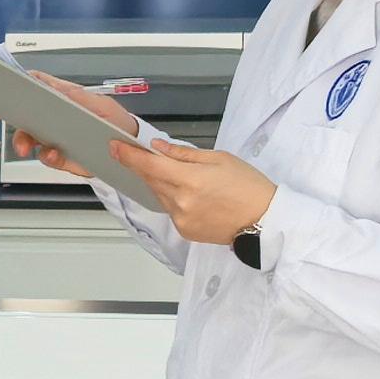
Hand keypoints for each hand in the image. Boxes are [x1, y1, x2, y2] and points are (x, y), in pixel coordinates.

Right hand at [0, 78, 144, 180]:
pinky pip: (46, 158)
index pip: (33, 88)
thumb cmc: (116, 122)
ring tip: (26, 146)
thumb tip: (50, 86)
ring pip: (28, 138)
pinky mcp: (61, 158)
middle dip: (3, 114)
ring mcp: (55, 139)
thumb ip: (76, 97)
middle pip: (22, 114)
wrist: (130, 151)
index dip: (12, 85)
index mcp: (63, 100)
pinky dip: (47, 157)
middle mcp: (55, 119)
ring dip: (23, 141)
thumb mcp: (100, 104)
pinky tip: (52, 153)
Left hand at [128, 136, 280, 246]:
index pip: (149, 166)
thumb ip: (185, 154)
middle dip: (145, 167)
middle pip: (151, 180)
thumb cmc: (248, 185)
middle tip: (142, 155)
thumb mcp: (220, 159)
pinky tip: (192, 196)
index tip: (114, 147)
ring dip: (162, 183)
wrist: (265, 221)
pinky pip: (170, 210)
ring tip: (184, 178)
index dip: (129, 156)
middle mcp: (181, 202)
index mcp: (190, 180)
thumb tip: (158, 148)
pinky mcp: (185, 231)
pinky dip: (174, 200)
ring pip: (160, 195)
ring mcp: (181, 219)